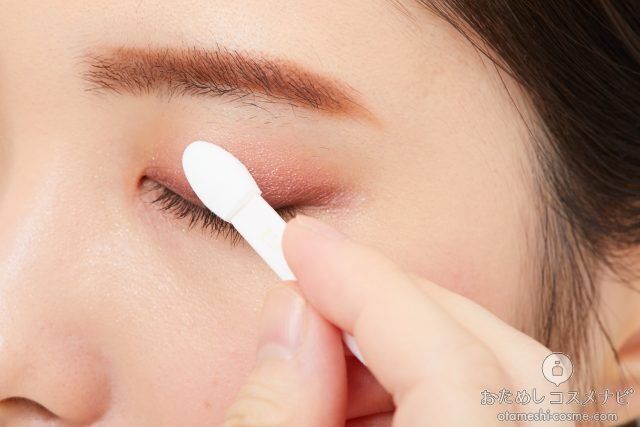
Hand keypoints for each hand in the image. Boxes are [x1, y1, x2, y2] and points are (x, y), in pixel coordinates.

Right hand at [222, 215, 570, 425]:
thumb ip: (275, 413)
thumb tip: (291, 316)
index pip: (453, 364)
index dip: (368, 288)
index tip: (301, 245)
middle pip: (500, 353)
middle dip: (399, 303)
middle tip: (316, 294)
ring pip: (502, 374)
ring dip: (406, 344)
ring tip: (324, 365)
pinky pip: (491, 406)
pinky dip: (425, 384)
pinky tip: (361, 401)